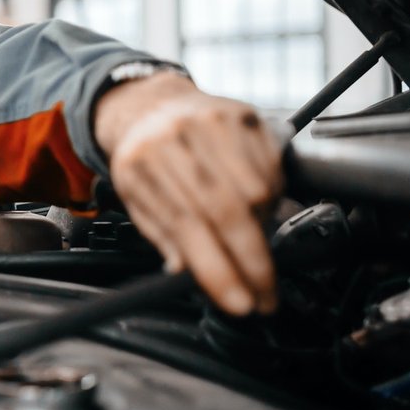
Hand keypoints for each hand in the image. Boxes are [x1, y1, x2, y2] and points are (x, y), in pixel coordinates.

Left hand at [95, 72, 284, 314]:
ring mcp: (211, 123)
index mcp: (141, 165)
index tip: (240, 303)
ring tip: (251, 237)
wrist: (153, 105)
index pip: (186, 226)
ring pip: (257, 192)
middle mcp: (175, 139)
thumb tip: (189, 275)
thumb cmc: (146, 158)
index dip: (217, 270)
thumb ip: (163, 235)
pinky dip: (272, 196)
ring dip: (263, 227)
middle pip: (227, 210)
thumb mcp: (136, 197)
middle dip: (252, 262)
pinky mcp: (242, 115)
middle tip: (266, 294)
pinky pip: (271, 168)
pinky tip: (256, 201)